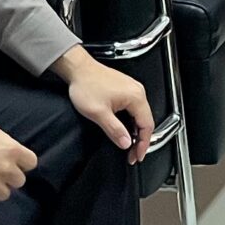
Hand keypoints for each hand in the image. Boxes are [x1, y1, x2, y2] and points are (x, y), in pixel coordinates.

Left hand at [60, 50, 156, 164]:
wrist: (78, 69)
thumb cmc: (86, 85)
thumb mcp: (99, 113)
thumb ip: (114, 130)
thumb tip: (126, 143)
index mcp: (135, 97)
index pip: (147, 126)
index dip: (143, 144)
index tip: (137, 156)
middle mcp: (137, 91)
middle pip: (146, 121)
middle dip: (140, 141)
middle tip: (133, 155)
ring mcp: (132, 89)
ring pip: (140, 116)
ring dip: (136, 132)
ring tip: (128, 145)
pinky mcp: (126, 89)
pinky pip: (135, 109)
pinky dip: (132, 122)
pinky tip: (125, 130)